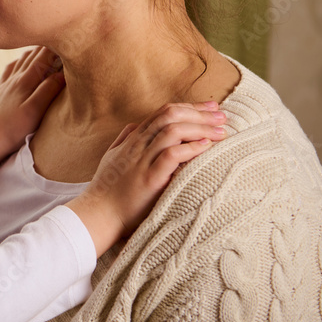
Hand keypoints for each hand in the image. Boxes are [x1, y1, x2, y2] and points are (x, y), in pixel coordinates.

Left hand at [0, 47, 65, 179]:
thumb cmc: (16, 128)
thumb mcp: (35, 111)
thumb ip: (48, 90)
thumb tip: (61, 73)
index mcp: (25, 81)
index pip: (42, 57)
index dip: (55, 46)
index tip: (67, 36)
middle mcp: (15, 78)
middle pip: (32, 55)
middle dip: (46, 44)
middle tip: (60, 35)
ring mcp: (7, 83)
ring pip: (22, 59)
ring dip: (34, 51)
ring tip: (45, 44)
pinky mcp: (2, 90)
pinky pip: (11, 68)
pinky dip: (20, 60)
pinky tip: (22, 61)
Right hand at [65, 102, 226, 256]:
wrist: (98, 214)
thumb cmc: (107, 190)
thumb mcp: (111, 157)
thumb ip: (124, 140)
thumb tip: (135, 125)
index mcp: (133, 139)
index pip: (164, 112)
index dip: (190, 106)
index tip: (212, 108)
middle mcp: (138, 145)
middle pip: (170, 116)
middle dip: (199, 113)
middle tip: (223, 116)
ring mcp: (142, 160)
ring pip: (172, 131)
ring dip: (200, 128)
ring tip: (221, 132)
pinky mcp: (149, 179)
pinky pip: (171, 156)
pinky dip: (190, 148)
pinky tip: (205, 147)